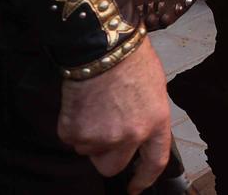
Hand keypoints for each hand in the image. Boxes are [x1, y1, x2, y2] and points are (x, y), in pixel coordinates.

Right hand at [57, 36, 171, 192]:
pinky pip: (71, 139)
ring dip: (89, 136)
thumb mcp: (155, 88)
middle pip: (112, 167)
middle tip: (102, 134)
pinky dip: (72, 126)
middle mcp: (131, 136)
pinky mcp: (75, 132)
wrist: (102, 45)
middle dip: (106, 156)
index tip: (135, 187)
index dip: (144, 179)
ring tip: (93, 105)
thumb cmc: (131, 59)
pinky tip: (80, 103)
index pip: (154, 162)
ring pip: (88, 151)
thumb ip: (148, 117)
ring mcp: (102, 137)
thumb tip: (139, 131)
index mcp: (156, 123)